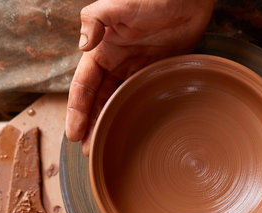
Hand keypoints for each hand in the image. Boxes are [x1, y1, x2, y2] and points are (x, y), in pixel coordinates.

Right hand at [66, 0, 213, 154]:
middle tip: (88, 149)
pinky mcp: (153, 73)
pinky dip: (131, 114)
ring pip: (115, 102)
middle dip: (90, 124)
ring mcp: (134, 69)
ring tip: (103, 146)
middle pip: (97, 99)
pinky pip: (138, 98)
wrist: (188, 0)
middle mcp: (115, 62)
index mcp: (102, 50)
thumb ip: (97, 20)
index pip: (83, 86)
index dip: (76, 110)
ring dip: (107, 123)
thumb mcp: (121, 5)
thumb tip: (82, 45)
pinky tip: (129, 130)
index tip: (73, 133)